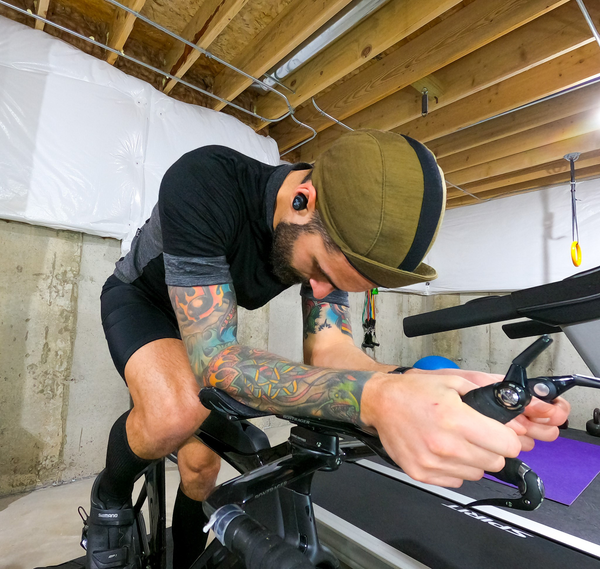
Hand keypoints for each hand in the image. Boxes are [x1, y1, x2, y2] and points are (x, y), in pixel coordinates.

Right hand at [360, 372, 520, 487]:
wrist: (380, 403)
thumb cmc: (414, 391)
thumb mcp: (452, 380)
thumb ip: (486, 392)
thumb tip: (515, 407)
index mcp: (455, 419)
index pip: (507, 445)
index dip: (508, 437)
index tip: (501, 432)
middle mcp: (445, 445)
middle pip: (496, 462)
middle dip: (492, 448)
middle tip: (477, 435)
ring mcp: (432, 463)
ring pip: (477, 473)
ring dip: (474, 459)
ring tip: (456, 441)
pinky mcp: (421, 474)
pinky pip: (456, 480)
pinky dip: (455, 468)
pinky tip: (443, 450)